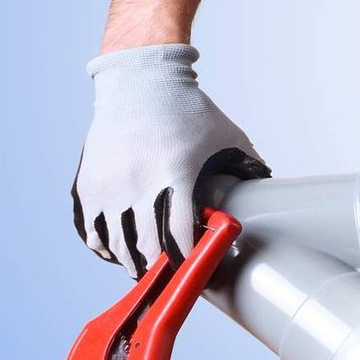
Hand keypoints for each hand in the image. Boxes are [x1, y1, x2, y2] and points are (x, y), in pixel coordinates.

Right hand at [72, 44, 268, 275]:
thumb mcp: (227, 136)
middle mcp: (135, 184)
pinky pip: (90, 231)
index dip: (187, 259)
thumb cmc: (188, 110)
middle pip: (144, 249)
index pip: (178, 235)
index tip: (196, 270)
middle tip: (173, 276)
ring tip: (149, 268)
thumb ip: (249, 165)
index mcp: (173, 174)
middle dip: (160, 268)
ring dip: (132, 261)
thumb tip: (272, 190)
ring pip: (115, 246)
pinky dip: (105, 246)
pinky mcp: (87, 186)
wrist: (140, 84)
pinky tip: (120, 250)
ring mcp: (106, 187)